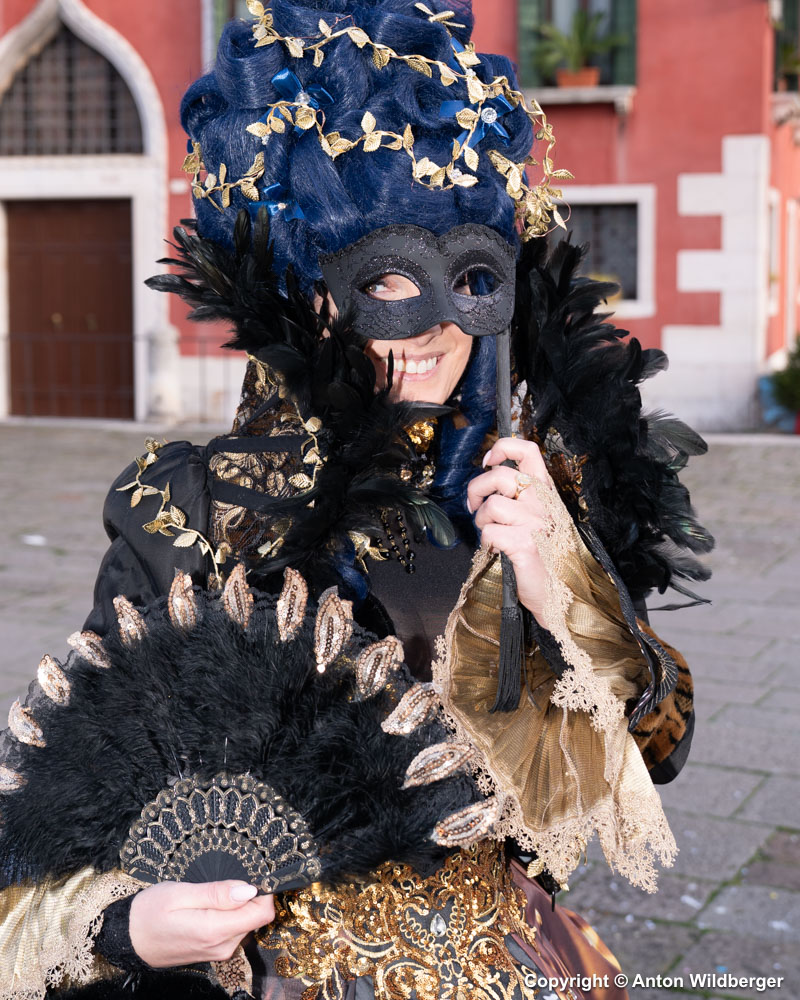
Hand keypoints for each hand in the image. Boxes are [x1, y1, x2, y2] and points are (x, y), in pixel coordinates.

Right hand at [128, 880, 274, 967]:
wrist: (128, 940)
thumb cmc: (149, 912)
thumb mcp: (180, 893)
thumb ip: (216, 893)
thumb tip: (250, 889)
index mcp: (215, 930)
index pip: (262, 914)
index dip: (264, 891)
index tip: (256, 873)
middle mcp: (222, 946)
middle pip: (256, 917)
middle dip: (249, 896)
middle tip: (224, 881)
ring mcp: (218, 951)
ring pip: (246, 923)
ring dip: (237, 905)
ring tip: (210, 893)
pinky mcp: (213, 951)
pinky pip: (233, 929)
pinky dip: (228, 915)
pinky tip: (208, 905)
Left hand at [467, 437, 553, 627]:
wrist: (564, 596)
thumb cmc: (548, 557)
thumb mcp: (541, 518)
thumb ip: (523, 497)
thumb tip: (491, 478)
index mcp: (548, 493)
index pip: (528, 450)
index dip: (503, 447)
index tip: (489, 461)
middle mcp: (544, 503)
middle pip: (499, 475)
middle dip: (476, 489)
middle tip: (474, 505)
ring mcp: (536, 523)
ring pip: (491, 505)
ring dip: (482, 520)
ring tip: (493, 533)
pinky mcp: (525, 545)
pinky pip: (489, 532)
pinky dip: (487, 542)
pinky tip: (499, 550)